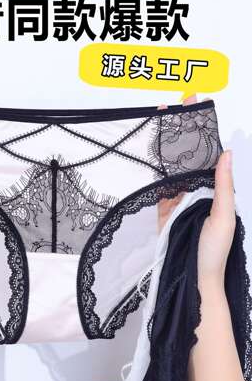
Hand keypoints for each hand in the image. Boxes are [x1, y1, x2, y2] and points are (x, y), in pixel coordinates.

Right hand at [157, 95, 234, 283]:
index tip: (199, 107)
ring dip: (168, 145)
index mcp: (215, 189)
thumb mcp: (224, 217)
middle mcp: (198, 189)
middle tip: (177, 105)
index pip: (209, 154)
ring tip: (163, 121)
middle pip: (189, 154)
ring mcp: (179, 197)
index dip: (204, 131)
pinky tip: (153, 152)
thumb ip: (223, 186)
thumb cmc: (214, 249)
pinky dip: (156, 169)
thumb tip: (226, 153)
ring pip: (173, 166)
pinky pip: (160, 186)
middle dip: (184, 130)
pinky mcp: (164, 207)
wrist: (194, 275)